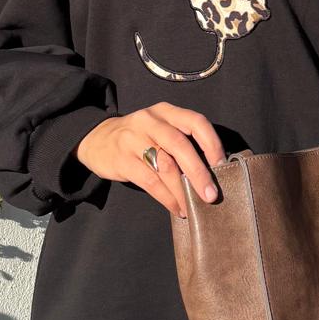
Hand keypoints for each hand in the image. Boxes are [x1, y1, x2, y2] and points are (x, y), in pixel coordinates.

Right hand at [73, 104, 226, 218]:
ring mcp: (133, 139)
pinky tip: (176, 207)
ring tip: (194, 207)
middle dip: (199, 172)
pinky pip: (149, 181)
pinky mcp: (122, 159)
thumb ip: (182, 142)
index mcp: (166, 112)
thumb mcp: (159, 128)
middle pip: (180, 145)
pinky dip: (167, 197)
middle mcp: (150, 121)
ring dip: (183, 190)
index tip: (221, 165)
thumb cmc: (139, 137)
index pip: (195, 121)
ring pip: (165, 166)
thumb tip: (212, 173)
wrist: (97, 138)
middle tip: (212, 194)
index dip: (212, 143)